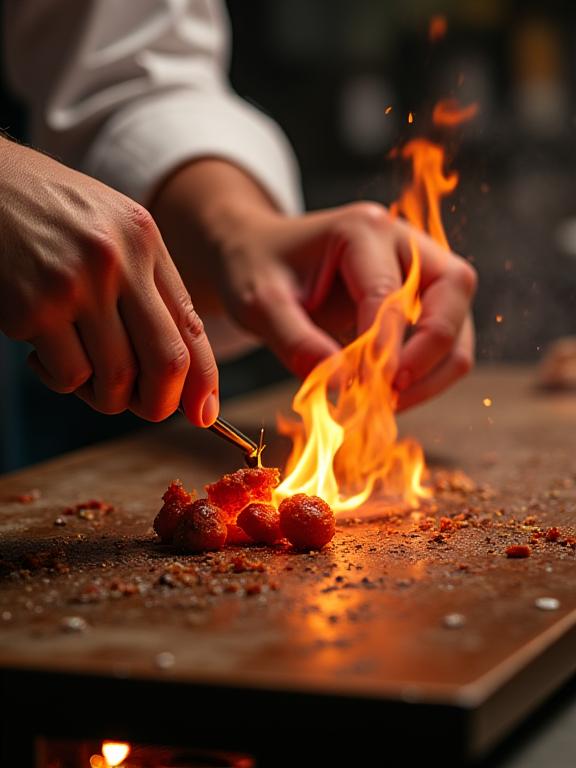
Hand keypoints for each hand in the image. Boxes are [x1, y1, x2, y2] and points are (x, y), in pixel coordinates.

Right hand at [0, 139, 217, 425]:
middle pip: (166, 362)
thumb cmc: (53, 216)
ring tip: (84, 370)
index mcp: (144, 240)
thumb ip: (150, 288)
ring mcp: (73, 284)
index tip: (204, 413)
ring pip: (115, 381)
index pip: (191, 326)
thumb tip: (182, 370)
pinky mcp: (31, 308)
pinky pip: (68, 376)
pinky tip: (42, 352)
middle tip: (145, 408)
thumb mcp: (115, 231)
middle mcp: (116, 261)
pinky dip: (61, 379)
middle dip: (161, 403)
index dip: (204, 381)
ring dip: (104, 395)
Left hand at [152, 160, 475, 410]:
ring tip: (391, 403)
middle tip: (392, 394)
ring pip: (459, 317)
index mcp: (361, 229)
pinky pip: (446, 334)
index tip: (368, 392)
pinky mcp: (419, 294)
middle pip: (454, 290)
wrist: (256, 253)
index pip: (389, 293)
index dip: (385, 348)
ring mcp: (418, 264)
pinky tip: (392, 393)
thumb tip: (343, 386)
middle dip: (430, 352)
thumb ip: (297, 342)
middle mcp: (402, 239)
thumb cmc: (254, 268)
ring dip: (436, 368)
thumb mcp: (259, 304)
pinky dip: (429, 370)